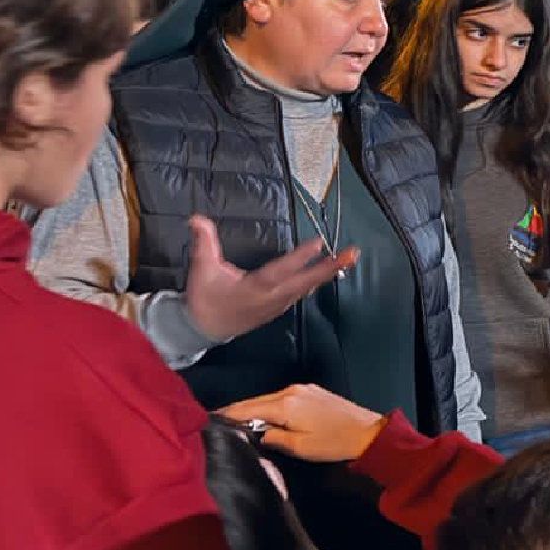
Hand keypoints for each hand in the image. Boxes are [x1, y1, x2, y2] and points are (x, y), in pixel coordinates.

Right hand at [184, 214, 356, 340]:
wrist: (204, 329)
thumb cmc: (205, 299)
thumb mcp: (202, 270)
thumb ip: (203, 243)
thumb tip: (197, 219)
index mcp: (255, 288)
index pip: (281, 270)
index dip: (299, 258)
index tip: (318, 244)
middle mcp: (272, 298)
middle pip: (305, 282)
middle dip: (330, 267)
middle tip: (351, 254)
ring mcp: (279, 304)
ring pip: (307, 287)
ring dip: (328, 272)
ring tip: (348, 258)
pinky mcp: (280, 307)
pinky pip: (303, 292)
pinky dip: (317, 280)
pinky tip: (330, 271)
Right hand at [215, 383, 387, 462]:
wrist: (368, 432)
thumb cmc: (333, 443)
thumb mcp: (300, 447)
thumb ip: (273, 439)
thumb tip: (256, 434)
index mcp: (284, 404)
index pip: (246, 408)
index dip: (226, 414)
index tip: (209, 420)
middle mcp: (290, 390)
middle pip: (254, 400)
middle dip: (236, 410)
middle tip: (217, 422)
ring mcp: (302, 388)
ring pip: (268, 398)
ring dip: (253, 408)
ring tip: (237, 421)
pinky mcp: (312, 390)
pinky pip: (282, 397)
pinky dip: (269, 405)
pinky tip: (263, 415)